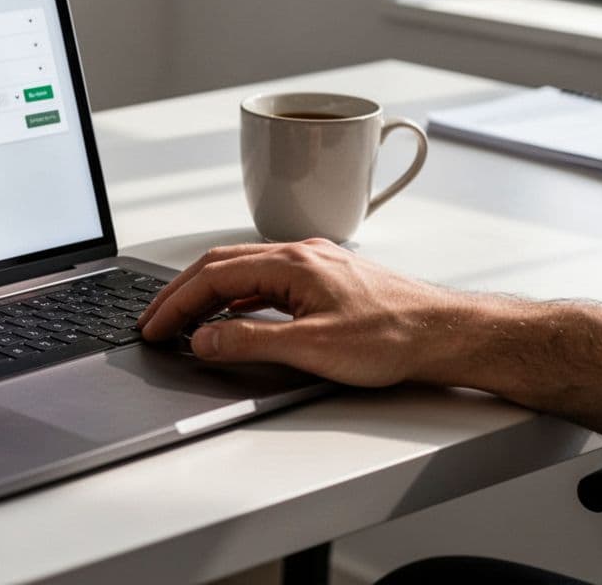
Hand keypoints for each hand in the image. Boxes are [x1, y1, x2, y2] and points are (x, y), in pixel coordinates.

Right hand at [137, 239, 465, 387]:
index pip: (212, 276)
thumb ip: (250, 342)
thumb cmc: (394, 336)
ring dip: (206, 293)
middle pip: (220, 265)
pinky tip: (233, 314)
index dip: (175, 303)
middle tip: (154, 320)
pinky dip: (236, 295)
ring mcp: (313, 264)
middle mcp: (300, 254)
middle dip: (180, 293)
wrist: (447, 334)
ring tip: (183, 319)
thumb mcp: (313, 348)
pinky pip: (265, 280)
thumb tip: (203, 339)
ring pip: (242, 270)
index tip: (153, 326)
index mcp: (291, 262)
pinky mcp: (326, 279)